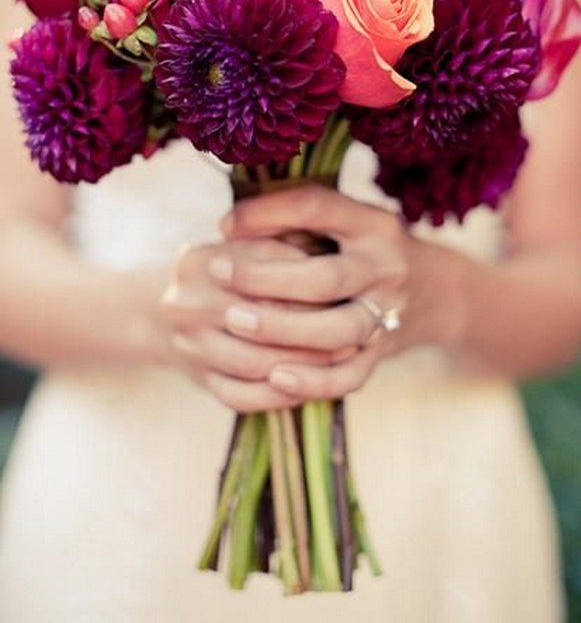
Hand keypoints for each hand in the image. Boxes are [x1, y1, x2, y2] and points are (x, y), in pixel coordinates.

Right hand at [160, 236, 350, 411]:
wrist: (166, 310)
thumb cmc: (225, 268)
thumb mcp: (246, 245)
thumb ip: (281, 245)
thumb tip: (329, 255)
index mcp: (199, 262)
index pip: (260, 272)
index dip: (305, 280)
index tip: (343, 284)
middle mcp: (187, 304)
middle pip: (258, 320)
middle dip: (311, 325)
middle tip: (354, 324)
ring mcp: (190, 346)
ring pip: (256, 362)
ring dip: (305, 363)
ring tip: (343, 355)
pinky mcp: (200, 379)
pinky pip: (243, 397)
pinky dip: (280, 395)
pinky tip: (311, 384)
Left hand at [214, 186, 420, 402]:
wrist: (436, 290)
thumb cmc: (364, 247)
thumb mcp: (346, 219)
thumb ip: (299, 219)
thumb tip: (230, 228)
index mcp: (371, 224)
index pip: (317, 209)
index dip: (267, 214)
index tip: (225, 225)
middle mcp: (385, 266)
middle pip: (326, 278)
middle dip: (266, 278)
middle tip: (218, 272)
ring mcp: (388, 313)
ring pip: (338, 330)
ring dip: (282, 329)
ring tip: (234, 321)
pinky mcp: (383, 352)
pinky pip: (350, 375)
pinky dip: (312, 381)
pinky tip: (273, 377)